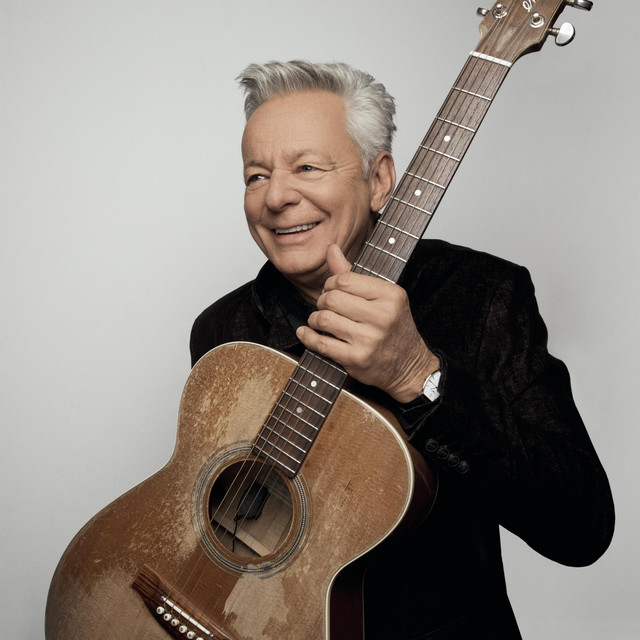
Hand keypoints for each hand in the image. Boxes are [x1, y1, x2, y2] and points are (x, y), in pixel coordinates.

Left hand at [296, 244, 439, 402]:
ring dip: (315, 319)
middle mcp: (382, 316)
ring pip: (323, 320)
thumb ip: (353, 274)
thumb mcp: (382, 296)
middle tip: (324, 306)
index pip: (344, 279)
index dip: (330, 284)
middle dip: (321, 301)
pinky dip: (308, 337)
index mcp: (391, 294)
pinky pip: (321, 344)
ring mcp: (369, 339)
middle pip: (331, 299)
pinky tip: (307, 333)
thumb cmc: (393, 327)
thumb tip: (331, 249)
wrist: (409, 365)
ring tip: (319, 321)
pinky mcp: (357, 359)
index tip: (331, 291)